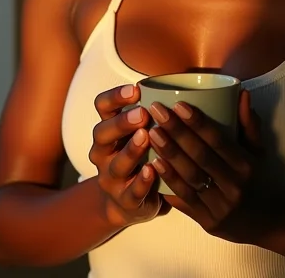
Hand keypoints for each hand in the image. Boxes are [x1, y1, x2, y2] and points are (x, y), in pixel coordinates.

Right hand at [89, 84, 163, 228]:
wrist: (128, 202)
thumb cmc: (141, 156)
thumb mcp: (141, 131)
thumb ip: (153, 111)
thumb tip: (182, 82)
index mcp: (108, 129)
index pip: (102, 106)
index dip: (115, 96)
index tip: (136, 90)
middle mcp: (103, 152)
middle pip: (102, 133)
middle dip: (122, 122)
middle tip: (143, 113)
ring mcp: (111, 178)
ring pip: (116, 164)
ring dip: (131, 150)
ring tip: (146, 137)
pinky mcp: (124, 200)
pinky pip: (131, 192)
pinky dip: (141, 182)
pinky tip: (152, 171)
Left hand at [146, 89, 272, 245]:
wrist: (265, 223)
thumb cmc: (256, 178)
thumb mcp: (258, 151)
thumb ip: (249, 122)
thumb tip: (242, 93)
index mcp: (246, 165)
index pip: (218, 140)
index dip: (198, 123)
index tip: (178, 104)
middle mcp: (233, 186)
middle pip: (200, 156)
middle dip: (176, 132)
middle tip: (157, 112)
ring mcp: (220, 206)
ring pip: (189, 178)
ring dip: (169, 155)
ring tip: (152, 134)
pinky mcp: (207, 222)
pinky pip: (184, 201)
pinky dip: (169, 182)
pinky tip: (154, 165)